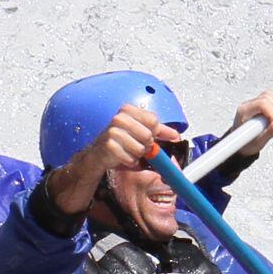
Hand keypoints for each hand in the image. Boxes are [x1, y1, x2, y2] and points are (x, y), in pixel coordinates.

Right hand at [44, 106, 180, 219]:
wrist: (96, 156)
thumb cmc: (119, 143)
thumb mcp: (140, 134)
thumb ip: (159, 132)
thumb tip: (176, 135)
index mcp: (128, 110)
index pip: (153, 121)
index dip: (157, 133)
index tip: (155, 138)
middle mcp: (119, 118)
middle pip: (148, 135)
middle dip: (146, 146)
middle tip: (136, 147)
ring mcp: (112, 131)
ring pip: (140, 148)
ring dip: (137, 155)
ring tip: (127, 152)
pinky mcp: (108, 146)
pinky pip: (130, 158)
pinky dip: (129, 163)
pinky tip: (121, 158)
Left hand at [231, 86, 272, 142]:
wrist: (239, 145)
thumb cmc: (245, 144)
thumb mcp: (257, 143)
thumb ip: (267, 134)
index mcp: (244, 112)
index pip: (262, 103)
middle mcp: (247, 105)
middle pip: (267, 97)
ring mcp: (253, 103)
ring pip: (269, 94)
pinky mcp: (260, 105)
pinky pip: (270, 95)